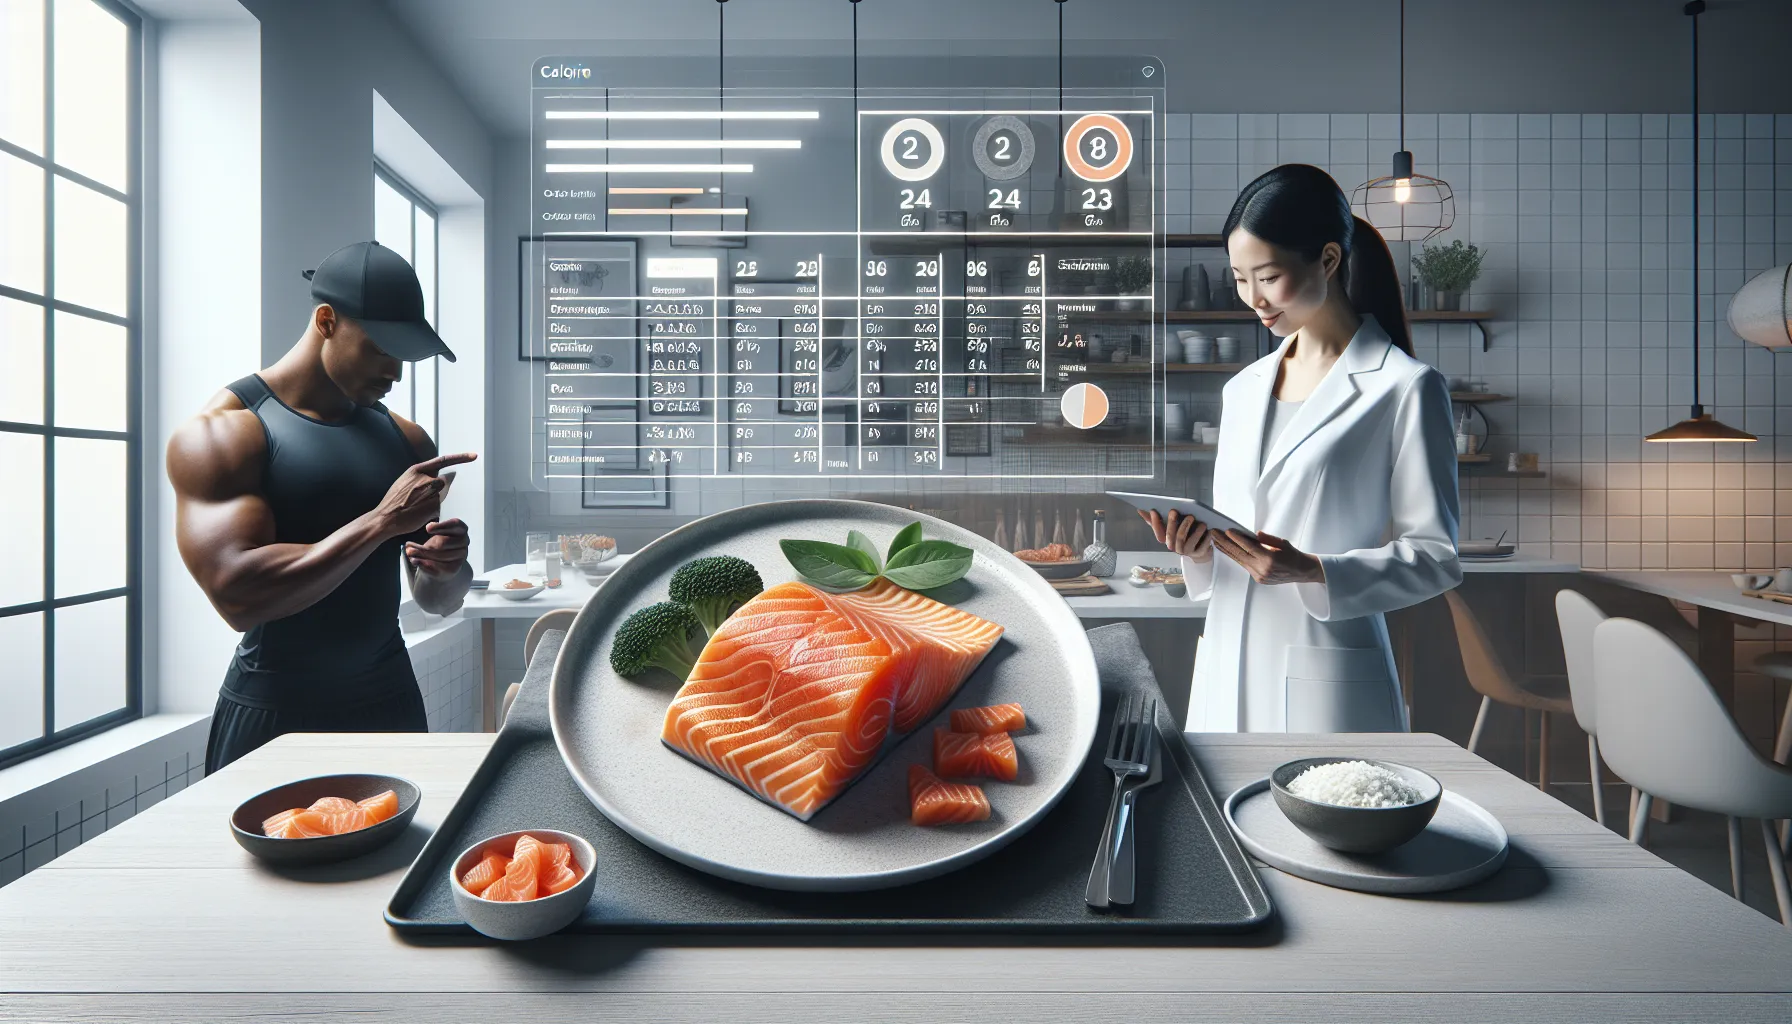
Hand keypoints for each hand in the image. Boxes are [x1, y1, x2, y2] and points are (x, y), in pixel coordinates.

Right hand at [375, 452, 476, 537]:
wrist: (386, 518)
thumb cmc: (394, 501)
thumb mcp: (405, 481)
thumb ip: (421, 476)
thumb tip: (438, 477)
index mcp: (418, 470)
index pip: (444, 460)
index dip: (461, 458)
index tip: (473, 456)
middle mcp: (428, 478)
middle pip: (441, 483)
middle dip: (434, 491)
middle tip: (418, 500)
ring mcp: (433, 492)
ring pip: (439, 496)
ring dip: (432, 502)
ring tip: (414, 507)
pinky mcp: (436, 505)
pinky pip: (438, 507)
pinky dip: (431, 511)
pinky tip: (418, 514)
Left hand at [406, 518, 469, 576]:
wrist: (442, 564)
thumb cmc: (438, 544)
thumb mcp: (433, 536)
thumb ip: (422, 541)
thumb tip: (408, 547)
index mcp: (460, 529)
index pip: (455, 524)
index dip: (442, 526)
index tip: (427, 528)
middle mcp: (464, 541)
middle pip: (444, 542)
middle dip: (427, 545)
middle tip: (410, 546)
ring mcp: (461, 556)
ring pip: (439, 556)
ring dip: (422, 554)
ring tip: (409, 552)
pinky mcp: (454, 568)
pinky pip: (438, 567)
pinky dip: (424, 564)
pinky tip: (414, 561)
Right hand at [1138, 509, 1212, 562]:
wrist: (1200, 550)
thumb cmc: (1184, 534)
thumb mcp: (1171, 526)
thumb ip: (1157, 520)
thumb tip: (1140, 510)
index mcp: (1167, 540)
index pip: (1158, 533)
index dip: (1155, 523)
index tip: (1154, 510)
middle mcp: (1175, 547)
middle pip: (1172, 536)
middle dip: (1173, 523)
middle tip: (1176, 511)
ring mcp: (1186, 551)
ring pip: (1187, 541)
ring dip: (1194, 531)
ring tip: (1201, 522)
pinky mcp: (1199, 553)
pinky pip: (1202, 546)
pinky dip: (1206, 538)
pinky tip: (1209, 530)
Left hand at [1209, 529, 1324, 585]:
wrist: (1302, 572)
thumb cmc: (1293, 555)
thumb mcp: (1283, 543)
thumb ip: (1268, 539)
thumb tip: (1256, 534)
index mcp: (1270, 559)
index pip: (1249, 547)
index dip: (1237, 539)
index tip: (1227, 531)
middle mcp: (1263, 569)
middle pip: (1239, 554)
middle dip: (1225, 543)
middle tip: (1214, 533)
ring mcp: (1259, 575)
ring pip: (1240, 560)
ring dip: (1227, 550)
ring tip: (1216, 541)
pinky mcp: (1258, 579)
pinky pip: (1244, 565)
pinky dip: (1236, 557)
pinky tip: (1228, 550)